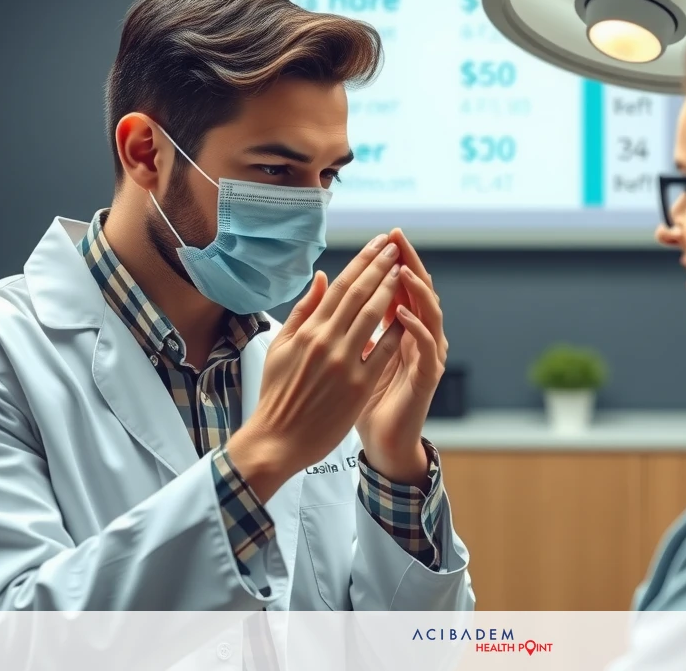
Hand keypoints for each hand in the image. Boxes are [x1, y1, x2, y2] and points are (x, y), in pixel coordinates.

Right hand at [225, 235, 405, 501]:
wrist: (277, 439)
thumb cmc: (276, 394)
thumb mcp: (281, 347)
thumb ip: (303, 311)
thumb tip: (321, 278)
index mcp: (308, 330)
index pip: (340, 286)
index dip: (362, 262)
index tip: (378, 245)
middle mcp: (327, 341)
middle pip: (359, 294)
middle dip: (380, 267)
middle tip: (395, 247)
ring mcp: (344, 363)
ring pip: (373, 317)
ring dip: (390, 290)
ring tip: (403, 271)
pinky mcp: (358, 387)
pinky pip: (383, 352)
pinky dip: (396, 331)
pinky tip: (409, 315)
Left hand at [357, 228, 447, 486]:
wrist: (383, 441)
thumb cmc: (364, 401)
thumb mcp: (353, 355)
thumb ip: (348, 322)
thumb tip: (332, 287)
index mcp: (399, 329)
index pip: (398, 286)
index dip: (390, 262)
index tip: (380, 237)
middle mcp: (417, 337)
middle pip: (418, 292)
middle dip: (408, 263)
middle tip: (397, 238)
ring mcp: (426, 356)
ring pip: (430, 314)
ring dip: (417, 290)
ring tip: (403, 269)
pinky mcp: (427, 378)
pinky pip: (427, 349)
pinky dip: (417, 329)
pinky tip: (404, 315)